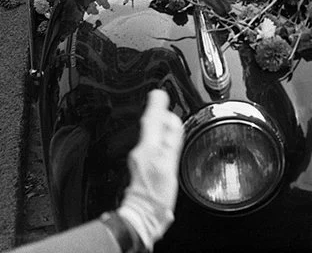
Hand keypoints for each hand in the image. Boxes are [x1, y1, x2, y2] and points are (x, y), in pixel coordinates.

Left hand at [117, 90, 183, 249]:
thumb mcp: (168, 163)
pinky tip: (161, 144)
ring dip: (156, 126)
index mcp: (147, 146)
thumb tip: (172, 119)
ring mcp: (139, 160)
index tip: (159, 93)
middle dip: (156, 113)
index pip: (150, 118)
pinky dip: (155, 140)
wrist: (142, 217)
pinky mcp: (141, 170)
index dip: (156, 104)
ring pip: (149, 136)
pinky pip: (149, 147)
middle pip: (149, 125)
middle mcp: (140, 151)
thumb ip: (171, 140)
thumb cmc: (155, 195)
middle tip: (162, 101)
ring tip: (164, 119)